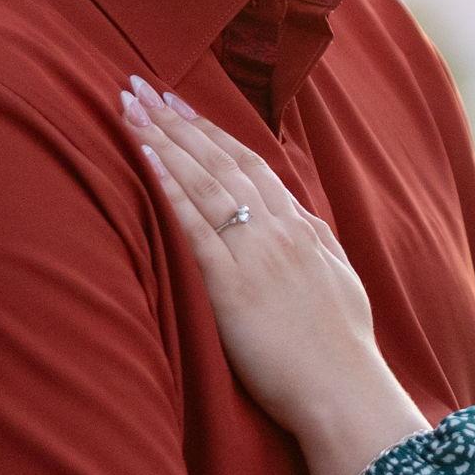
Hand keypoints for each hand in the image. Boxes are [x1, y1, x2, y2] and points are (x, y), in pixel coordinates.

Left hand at [119, 81, 425, 474]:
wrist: (345, 390)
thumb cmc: (343, 350)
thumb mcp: (341, 282)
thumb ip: (318, 245)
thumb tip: (302, 221)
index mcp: (306, 230)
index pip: (254, 165)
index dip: (214, 131)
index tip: (182, 103)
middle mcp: (281, 231)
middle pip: (223, 161)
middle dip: (179, 119)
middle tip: (141, 84)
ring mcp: (257, 254)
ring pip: (206, 181)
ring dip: (165, 138)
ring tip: (129, 106)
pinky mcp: (232, 285)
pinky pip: (195, 225)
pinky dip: (169, 186)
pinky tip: (145, 158)